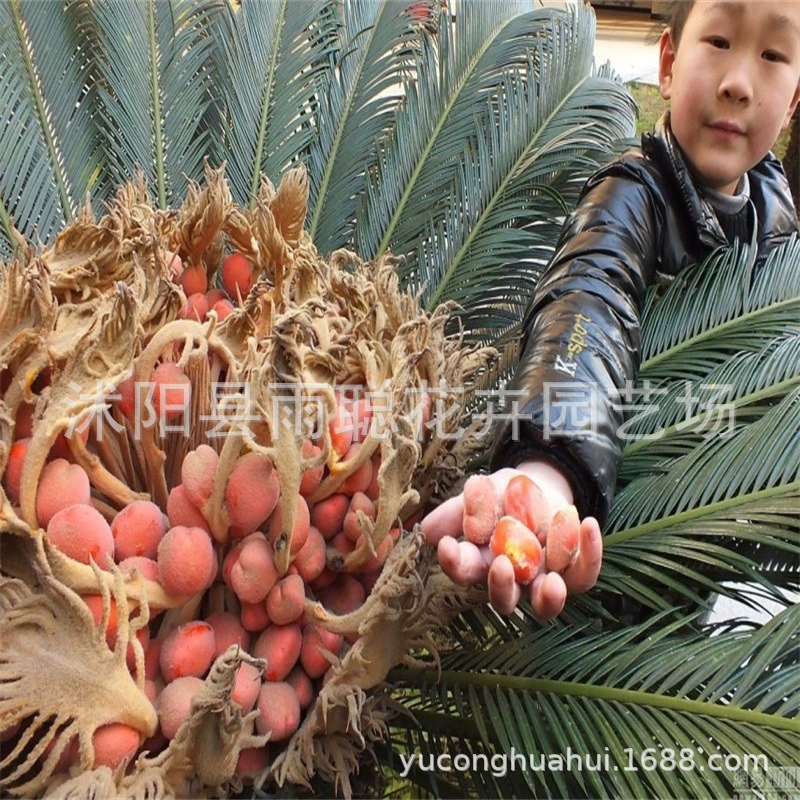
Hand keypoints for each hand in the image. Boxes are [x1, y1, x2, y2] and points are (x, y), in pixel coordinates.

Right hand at [420, 463, 601, 618]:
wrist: (540, 487)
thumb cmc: (504, 495)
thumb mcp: (482, 492)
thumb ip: (460, 509)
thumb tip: (428, 532)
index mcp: (482, 561)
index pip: (464, 570)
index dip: (453, 563)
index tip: (446, 545)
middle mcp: (512, 578)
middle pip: (504, 600)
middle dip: (501, 587)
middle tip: (501, 565)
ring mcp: (543, 579)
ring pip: (544, 604)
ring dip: (548, 597)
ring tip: (553, 582)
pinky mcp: (574, 571)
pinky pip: (583, 573)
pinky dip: (590, 553)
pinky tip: (587, 524)